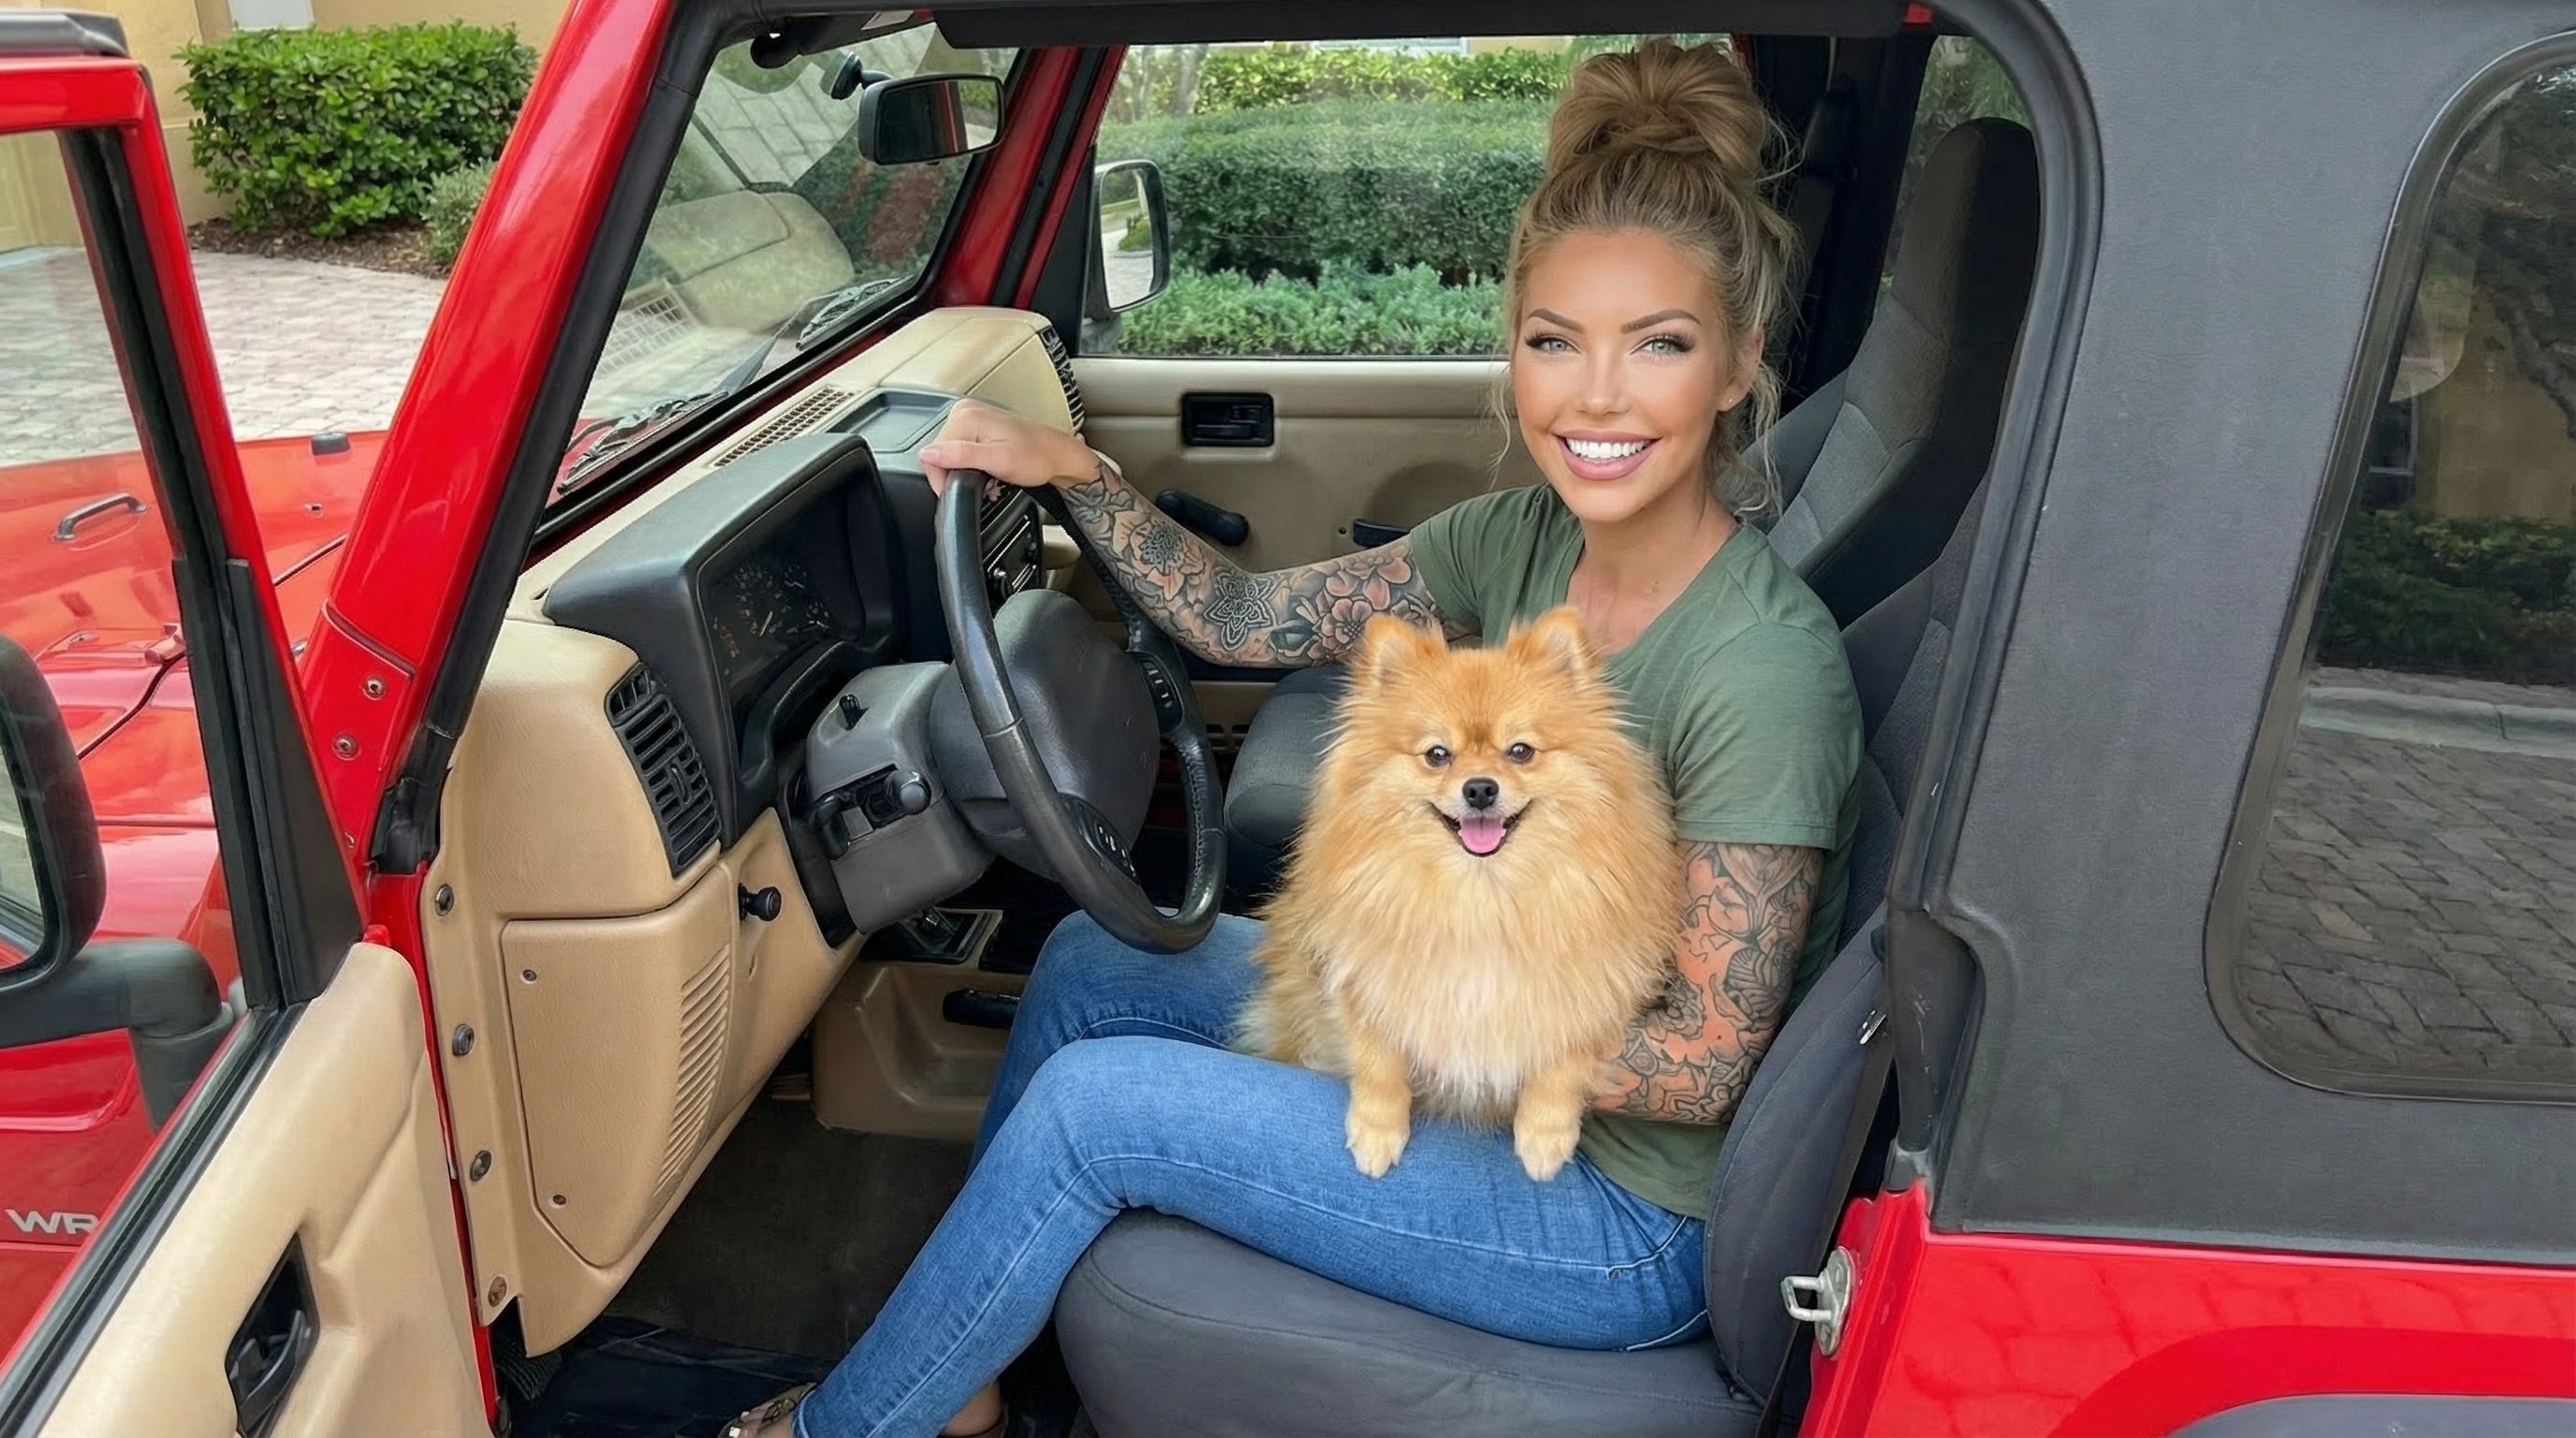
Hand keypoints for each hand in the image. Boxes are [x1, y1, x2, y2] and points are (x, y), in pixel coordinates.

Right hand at [918, 398, 1095, 497]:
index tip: (956, 494)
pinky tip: (986, 469)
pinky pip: (961, 449)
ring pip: (949, 453)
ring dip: (963, 471)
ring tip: (987, 477)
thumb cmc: (1038, 458)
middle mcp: (966, 411)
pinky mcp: (979, 426)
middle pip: (940, 453)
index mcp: (966, 416)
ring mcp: (972, 417)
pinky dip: (970, 464)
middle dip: (955, 475)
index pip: (932, 453)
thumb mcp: (998, 460)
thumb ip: (960, 456)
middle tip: (981, 485)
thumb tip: (928, 454)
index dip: (941, 479)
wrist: (1060, 456)